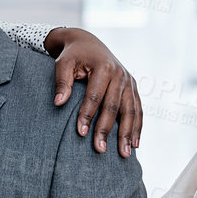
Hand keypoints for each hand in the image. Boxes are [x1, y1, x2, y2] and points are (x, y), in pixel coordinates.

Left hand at [44, 27, 141, 156]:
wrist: (88, 43)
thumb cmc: (73, 56)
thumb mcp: (63, 63)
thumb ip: (62, 82)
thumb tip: (58, 102)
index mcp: (104, 67)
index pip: (95, 96)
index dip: (87, 115)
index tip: (80, 133)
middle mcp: (120, 74)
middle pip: (114, 107)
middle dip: (106, 130)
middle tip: (99, 150)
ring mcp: (129, 82)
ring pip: (131, 111)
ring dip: (128, 133)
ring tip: (124, 154)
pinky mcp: (133, 88)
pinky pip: (138, 110)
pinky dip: (137, 127)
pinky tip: (135, 144)